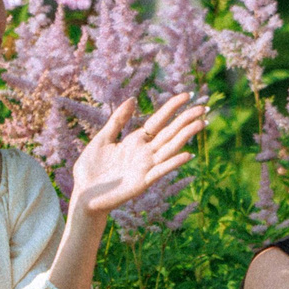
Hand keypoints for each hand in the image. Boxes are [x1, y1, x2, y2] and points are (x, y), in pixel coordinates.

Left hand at [71, 93, 205, 215]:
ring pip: (170, 148)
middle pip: (169, 132)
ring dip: (185, 137)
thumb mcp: (103, 138)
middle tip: (204, 107)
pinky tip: (187, 154)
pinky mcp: (142, 182)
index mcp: (135, 141)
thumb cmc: (91, 168)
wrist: (83, 194)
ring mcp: (145, 167)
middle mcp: (145, 152)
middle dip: (186, 119)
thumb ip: (118, 120)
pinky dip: (173, 163)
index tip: (188, 95)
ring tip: (201, 124)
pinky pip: (160, 171)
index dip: (172, 107)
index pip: (159, 120)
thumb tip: (133, 99)